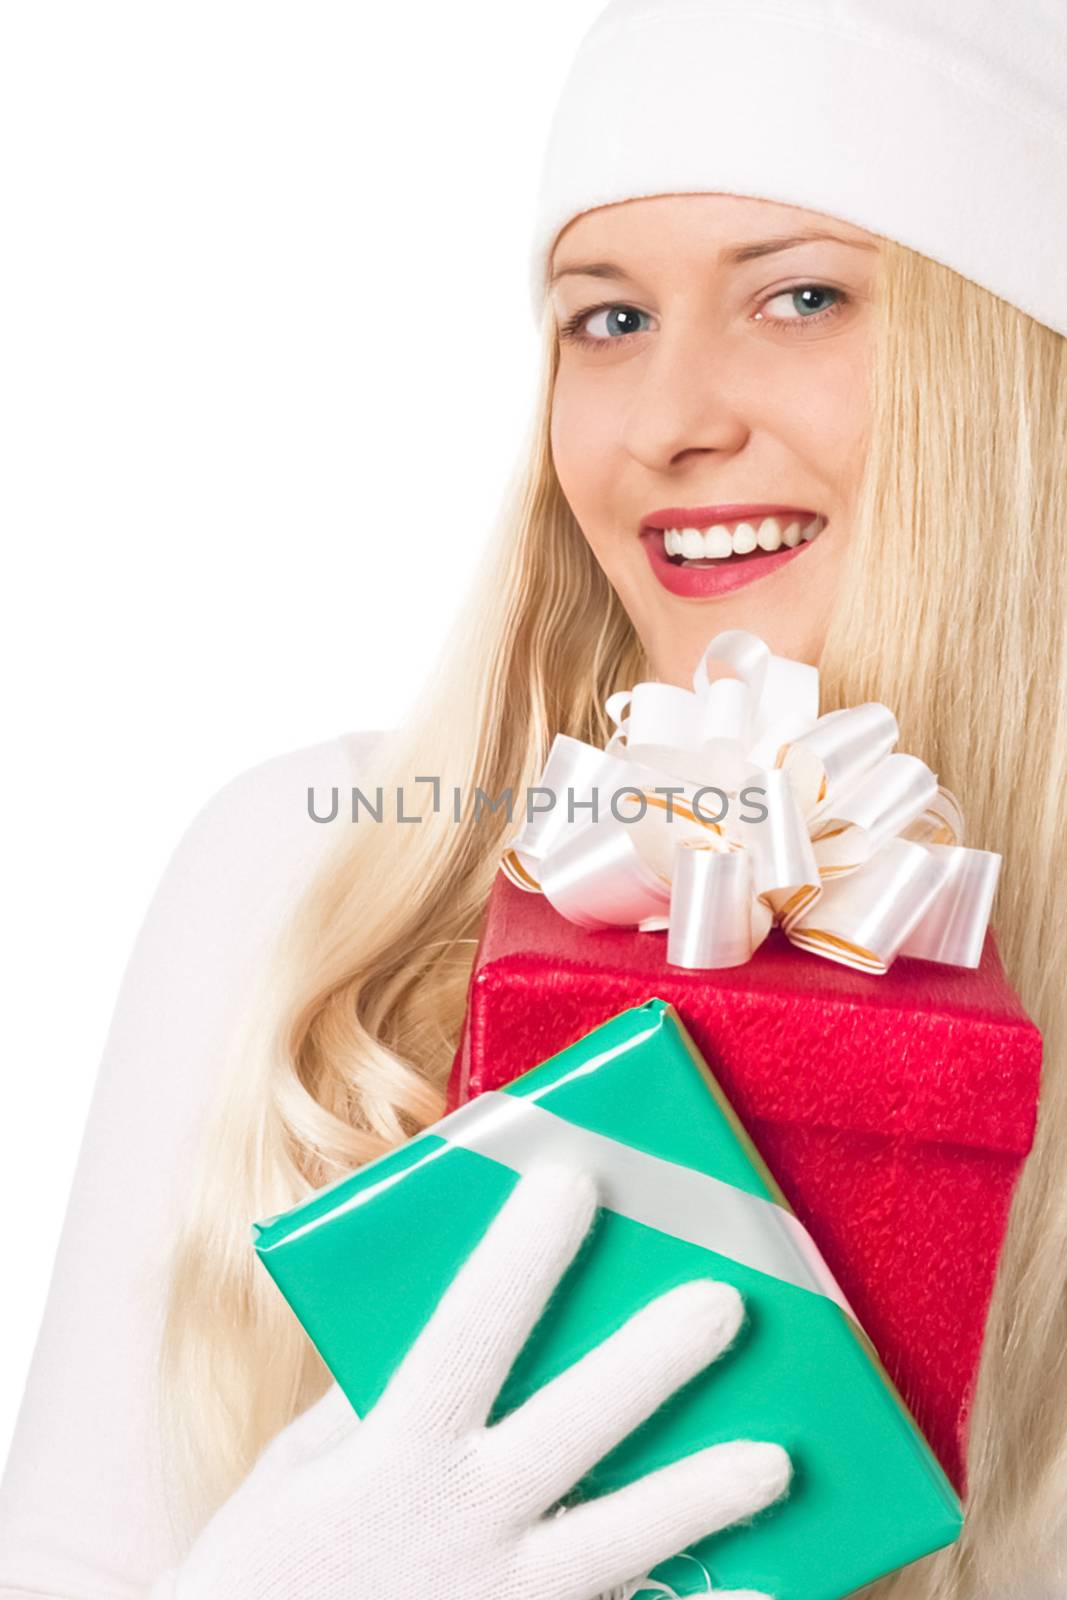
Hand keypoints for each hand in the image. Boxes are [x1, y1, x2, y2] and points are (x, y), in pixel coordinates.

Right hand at [157, 1160, 790, 1599]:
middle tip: (723, 1301)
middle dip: (651, 1362)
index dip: (522, 1255)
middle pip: (573, 1428)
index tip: (574, 1178)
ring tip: (777, 1459)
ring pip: (621, 1539)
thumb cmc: (268, 1571)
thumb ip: (367, 1401)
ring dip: (701, 1494)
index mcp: (395, 1456)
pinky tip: (765, 1586)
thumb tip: (436, 1319)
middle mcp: (460, 1523)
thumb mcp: (297, 1472)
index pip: (468, 1333)